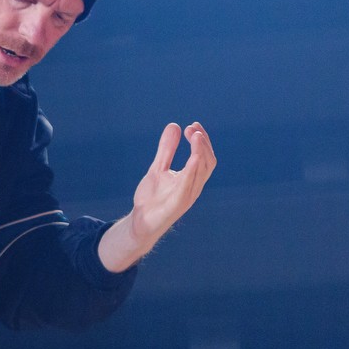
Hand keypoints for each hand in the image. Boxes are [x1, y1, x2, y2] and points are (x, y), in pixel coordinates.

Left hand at [99, 122, 216, 272]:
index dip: (202, 140)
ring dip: (200, 151)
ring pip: (202, 171)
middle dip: (203, 143)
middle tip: (192, 128)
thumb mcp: (158, 168)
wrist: (140, 223)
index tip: (192, 125)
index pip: (205, 157)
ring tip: (195, 135)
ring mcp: (187, 195)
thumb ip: (167, 149)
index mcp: (191, 179)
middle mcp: (193, 187)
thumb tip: (175, 126)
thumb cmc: (152, 198)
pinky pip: (188, 185)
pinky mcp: (177, 204)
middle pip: (208, 161)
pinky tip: (192, 157)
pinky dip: (192, 170)